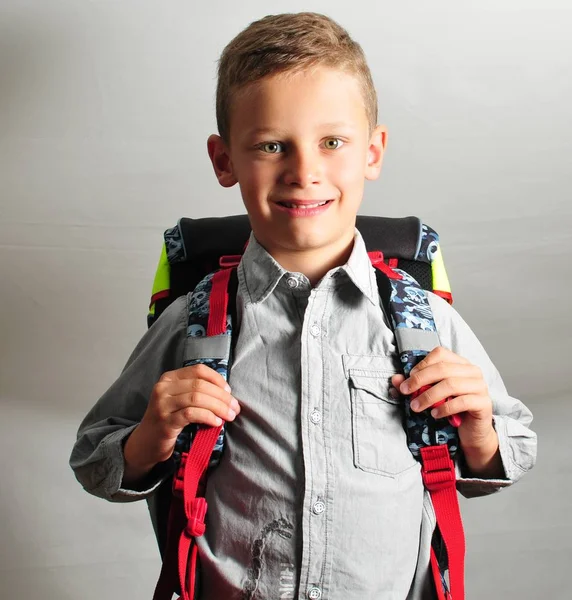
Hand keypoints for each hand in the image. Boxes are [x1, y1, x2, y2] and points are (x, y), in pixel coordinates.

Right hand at [123, 364, 239, 484]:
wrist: (146, 443)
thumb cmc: (168, 420)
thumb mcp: (179, 400)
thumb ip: (195, 391)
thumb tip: (226, 392)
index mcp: (169, 378)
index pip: (198, 370)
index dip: (217, 379)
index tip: (229, 391)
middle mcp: (163, 388)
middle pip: (199, 385)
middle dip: (222, 396)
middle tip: (235, 407)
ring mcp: (162, 405)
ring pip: (197, 398)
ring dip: (218, 407)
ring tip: (229, 415)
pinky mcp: (165, 422)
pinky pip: (191, 414)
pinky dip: (208, 417)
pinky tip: (217, 422)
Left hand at [391, 347, 501, 476]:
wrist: (471, 432)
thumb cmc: (451, 409)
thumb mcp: (430, 395)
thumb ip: (414, 385)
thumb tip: (395, 379)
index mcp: (459, 363)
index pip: (440, 354)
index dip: (421, 365)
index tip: (408, 379)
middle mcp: (472, 371)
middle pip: (442, 368)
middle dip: (420, 380)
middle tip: (405, 392)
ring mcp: (480, 386)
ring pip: (451, 384)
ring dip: (429, 396)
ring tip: (416, 406)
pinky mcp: (484, 403)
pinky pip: (462, 402)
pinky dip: (444, 408)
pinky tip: (434, 414)